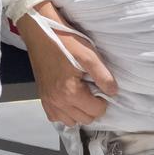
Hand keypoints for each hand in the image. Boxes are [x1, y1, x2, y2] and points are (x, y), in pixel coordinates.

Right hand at [16, 0, 117, 128]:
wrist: (40, 32)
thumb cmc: (66, 41)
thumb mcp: (89, 55)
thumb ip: (103, 76)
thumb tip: (113, 92)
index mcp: (69, 92)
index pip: (96, 111)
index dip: (104, 100)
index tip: (101, 87)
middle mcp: (57, 101)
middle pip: (84, 119)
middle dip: (93, 107)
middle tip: (93, 89)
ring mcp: (47, 101)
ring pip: (70, 121)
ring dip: (79, 112)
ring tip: (82, 95)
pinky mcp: (42, 97)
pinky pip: (55, 116)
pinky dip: (65, 113)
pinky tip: (69, 99)